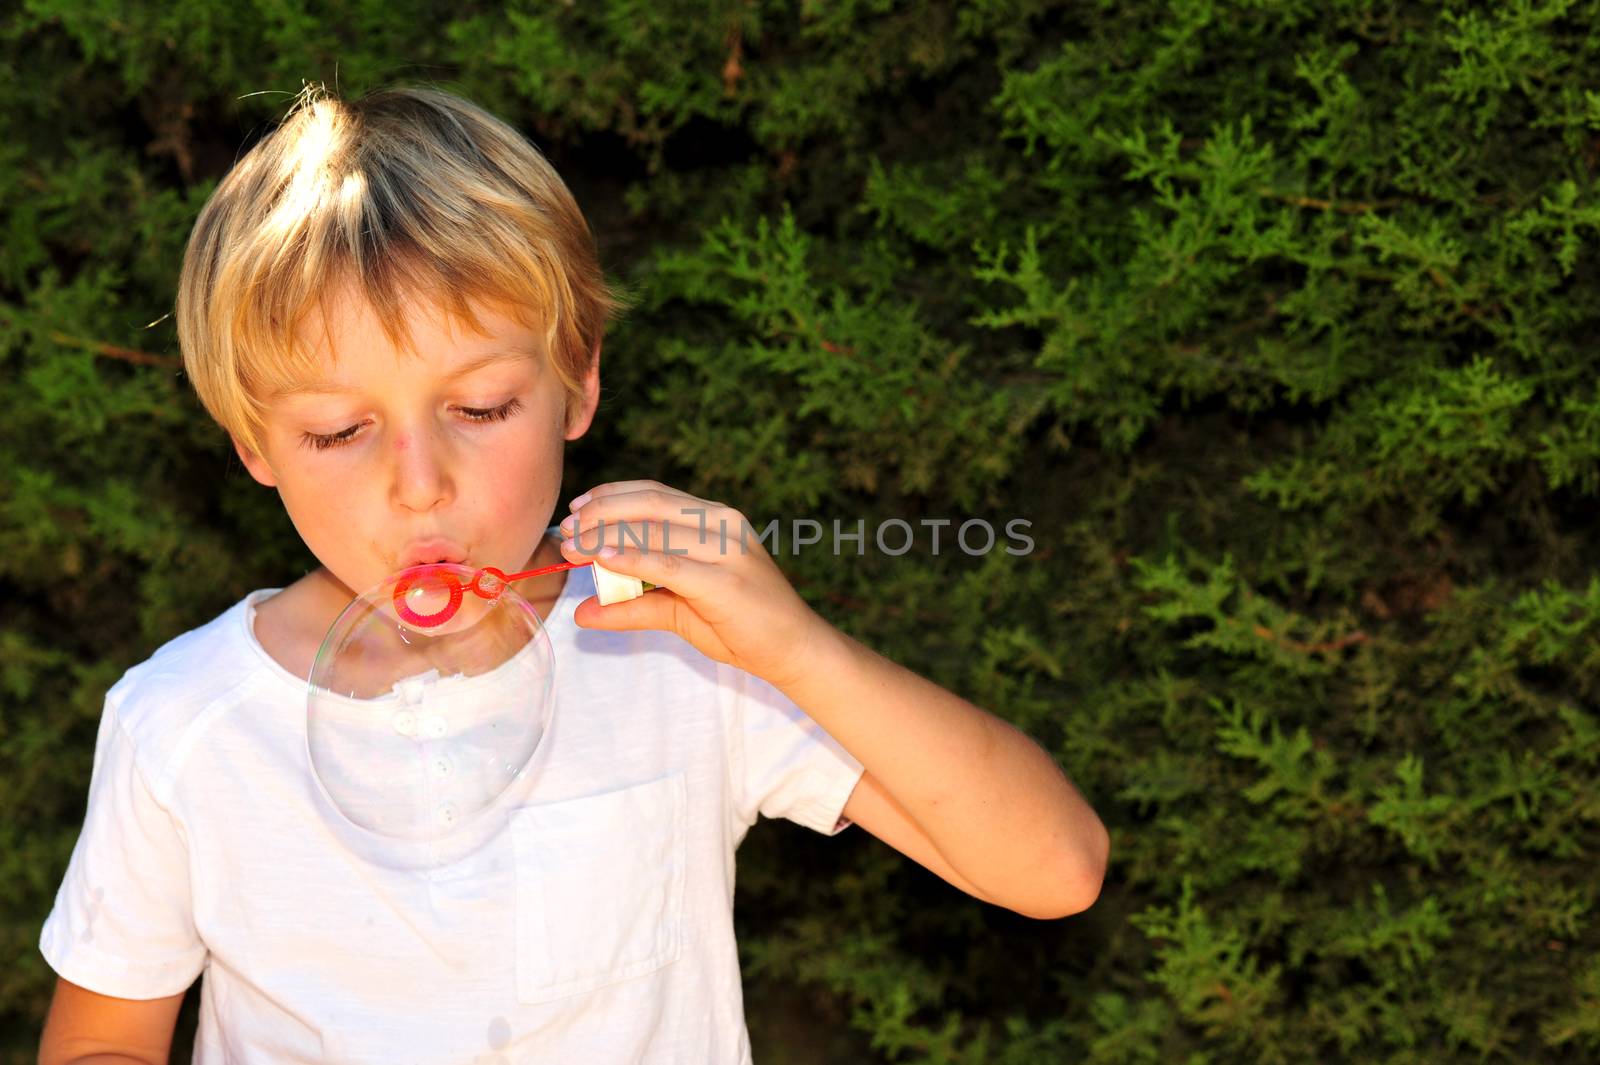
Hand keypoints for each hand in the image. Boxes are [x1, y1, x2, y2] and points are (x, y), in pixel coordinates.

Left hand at [557, 480, 827, 689]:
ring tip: (573, 547)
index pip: (653, 494)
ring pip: (654, 530)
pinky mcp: (725, 580)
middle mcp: (722, 523)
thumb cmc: (740, 626)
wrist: (794, 648)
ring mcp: (727, 549)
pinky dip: (632, 558)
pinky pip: (669, 563)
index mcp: (714, 518)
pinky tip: (604, 559)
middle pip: (648, 504)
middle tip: (565, 530)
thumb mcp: (679, 610)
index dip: (609, 497)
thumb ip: (633, 606)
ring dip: (605, 535)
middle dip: (599, 514)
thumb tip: (581, 613)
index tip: (575, 510)